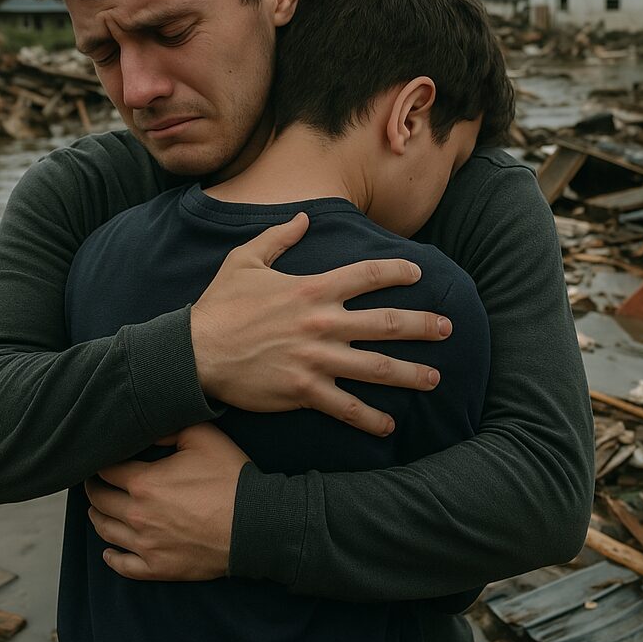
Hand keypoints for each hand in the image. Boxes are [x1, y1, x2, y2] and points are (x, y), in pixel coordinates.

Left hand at [85, 423, 248, 580]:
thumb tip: (146, 430)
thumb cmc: (230, 478)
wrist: (255, 523)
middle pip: (100, 501)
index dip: (100, 463)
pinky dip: (111, 558)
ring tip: (98, 510)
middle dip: (94, 489)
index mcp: (144, 483)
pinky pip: (123, 566)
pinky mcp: (158, 568)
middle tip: (94, 482)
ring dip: (98, 518)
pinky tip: (108, 551)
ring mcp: (146, 545)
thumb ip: (169, 429)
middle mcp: (137, 515)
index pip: (106, 470)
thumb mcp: (203, 437)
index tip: (101, 459)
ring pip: (106, 532)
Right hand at [190, 212, 450, 436]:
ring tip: (435, 378)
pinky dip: (370, 418)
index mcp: (312, 289)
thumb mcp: (244, 260)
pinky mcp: (304, 390)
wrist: (195, 353)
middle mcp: (322, 323)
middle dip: (421, 325)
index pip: (367, 275)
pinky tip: (390, 424)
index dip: (397, 270)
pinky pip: (346, 407)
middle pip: (385, 322)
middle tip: (447, 328)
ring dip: (409, 373)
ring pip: (375, 367)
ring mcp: (316, 359)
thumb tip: (302, 217)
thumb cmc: (219, 306)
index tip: (418, 272)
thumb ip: (278, 237)